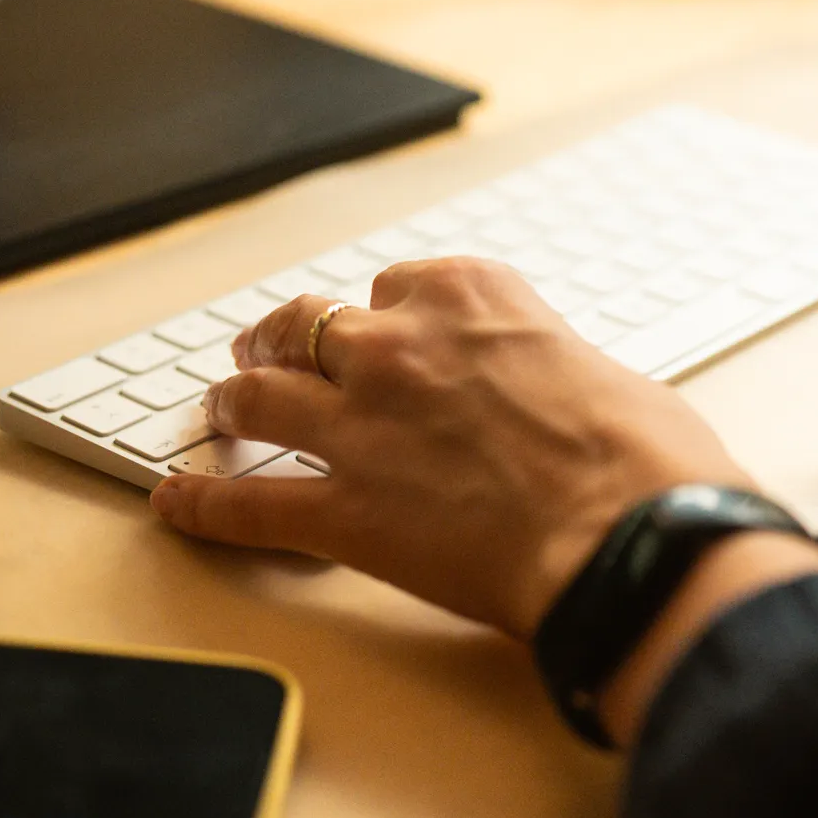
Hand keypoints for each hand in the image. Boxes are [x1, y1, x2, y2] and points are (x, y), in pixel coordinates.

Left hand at [150, 258, 749, 638]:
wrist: (626, 533)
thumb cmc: (641, 457)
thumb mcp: (605, 373)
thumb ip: (551, 370)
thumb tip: (561, 399)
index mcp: (470, 295)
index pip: (400, 284)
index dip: (388, 312)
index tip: (387, 327)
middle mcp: (398, 345)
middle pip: (309, 325)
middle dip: (283, 336)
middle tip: (268, 347)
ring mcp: (359, 424)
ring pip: (258, 394)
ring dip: (232, 398)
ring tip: (219, 408)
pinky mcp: (339, 511)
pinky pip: (245, 505)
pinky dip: (201, 504)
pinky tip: (175, 501)